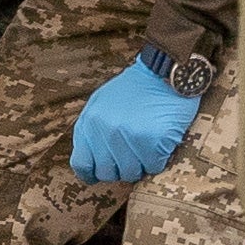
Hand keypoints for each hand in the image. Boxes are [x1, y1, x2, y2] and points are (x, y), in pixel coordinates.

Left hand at [68, 55, 200, 186]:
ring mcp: (127, 137)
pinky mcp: (151, 141)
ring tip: (147, 146)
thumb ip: (92, 131)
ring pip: (131, 173)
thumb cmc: (134, 89)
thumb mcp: (101, 104)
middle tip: (133, 155)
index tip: (103, 173)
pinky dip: (159, 159)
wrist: (163, 72)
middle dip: (120, 168)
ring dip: (141, 164)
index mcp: (89, 123)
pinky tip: (160, 142)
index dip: (92, 173)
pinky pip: (153, 166)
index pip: (81, 164)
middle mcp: (104, 132)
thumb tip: (89, 163)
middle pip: (108, 172)